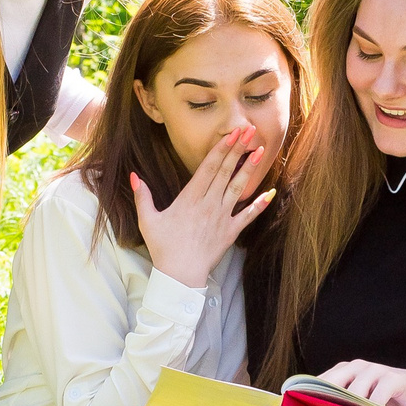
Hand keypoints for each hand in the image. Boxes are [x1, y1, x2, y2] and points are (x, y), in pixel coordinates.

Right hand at [134, 125, 273, 290]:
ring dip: (250, 168)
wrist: (180, 275)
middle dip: (238, 149)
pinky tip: (271, 192)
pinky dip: (260, 204)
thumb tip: (133, 175)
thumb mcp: (148, 220)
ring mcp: (222, 217)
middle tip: (249, 131)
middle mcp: (209, 203)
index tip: (232, 133)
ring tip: (261, 150)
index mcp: (190, 198)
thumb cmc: (163, 247)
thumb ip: (143, 196)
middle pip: (226, 171)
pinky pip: (248, 216)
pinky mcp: (231, 232)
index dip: (222, 148)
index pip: (209, 167)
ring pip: (238, 187)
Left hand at [312, 360, 405, 405]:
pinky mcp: (393, 379)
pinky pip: (378, 395)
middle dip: (322, 403)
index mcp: (345, 371)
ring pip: (354, 390)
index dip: (308, 397)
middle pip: (332, 384)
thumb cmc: (390, 401)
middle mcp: (357, 367)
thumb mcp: (364, 402)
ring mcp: (375, 370)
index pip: (320, 382)